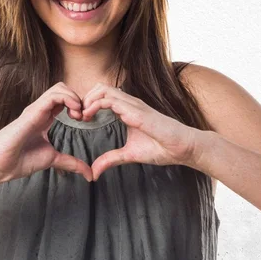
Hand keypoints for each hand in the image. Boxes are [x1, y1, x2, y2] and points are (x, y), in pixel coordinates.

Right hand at [0, 83, 93, 188]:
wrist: (0, 165)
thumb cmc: (20, 161)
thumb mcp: (52, 159)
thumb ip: (70, 163)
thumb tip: (88, 173)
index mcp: (44, 118)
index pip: (64, 100)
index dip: (78, 106)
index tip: (85, 121)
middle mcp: (40, 110)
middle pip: (63, 89)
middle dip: (79, 99)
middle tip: (84, 117)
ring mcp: (36, 109)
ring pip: (59, 88)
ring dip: (75, 98)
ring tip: (79, 115)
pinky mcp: (32, 111)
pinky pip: (53, 95)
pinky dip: (68, 99)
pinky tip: (74, 113)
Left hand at [81, 83, 206, 180]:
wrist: (183, 148)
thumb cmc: (162, 148)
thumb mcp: (129, 155)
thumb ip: (111, 159)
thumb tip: (94, 172)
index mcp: (127, 110)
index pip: (103, 96)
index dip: (88, 104)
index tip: (80, 119)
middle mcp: (129, 104)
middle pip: (100, 88)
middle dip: (85, 99)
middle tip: (78, 116)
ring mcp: (133, 105)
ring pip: (103, 89)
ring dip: (88, 100)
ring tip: (82, 116)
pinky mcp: (136, 111)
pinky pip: (112, 99)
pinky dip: (95, 105)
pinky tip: (89, 117)